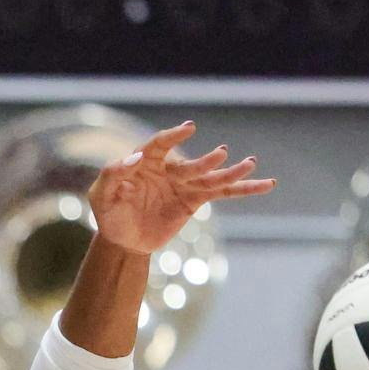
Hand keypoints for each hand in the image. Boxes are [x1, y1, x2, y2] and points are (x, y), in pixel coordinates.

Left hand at [87, 121, 273, 254]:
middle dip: (206, 160)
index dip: (173, 137)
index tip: (188, 129)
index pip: (160, 144)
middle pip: (191, 164)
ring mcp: (185, 183)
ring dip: (232, 171)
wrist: (123, 240)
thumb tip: (134, 157)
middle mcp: (169, 168)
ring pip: (212, 176)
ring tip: (250, 163)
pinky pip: (223, 192)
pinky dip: (244, 189)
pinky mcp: (196, 200)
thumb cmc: (109, 214)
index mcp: (145, 161)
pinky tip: (266, 184)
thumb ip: (113, 174)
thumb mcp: (102, 195)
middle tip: (221, 153)